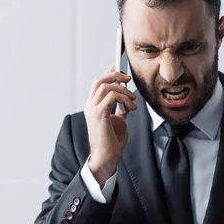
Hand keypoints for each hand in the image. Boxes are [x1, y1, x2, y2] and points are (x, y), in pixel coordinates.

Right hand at [84, 64, 137, 185]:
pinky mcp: (98, 115)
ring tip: (133, 101)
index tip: (120, 65)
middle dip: (116, 75)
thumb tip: (128, 102)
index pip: (99, 82)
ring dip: (123, 90)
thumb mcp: (119, 121)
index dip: (109, 72)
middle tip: (129, 79)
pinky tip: (130, 108)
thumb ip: (121, 110)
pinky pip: (111, 97)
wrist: (107, 157)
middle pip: (100, 80)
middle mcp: (90, 105)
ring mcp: (92, 110)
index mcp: (93, 106)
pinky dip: (123, 99)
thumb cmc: (112, 142)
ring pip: (105, 86)